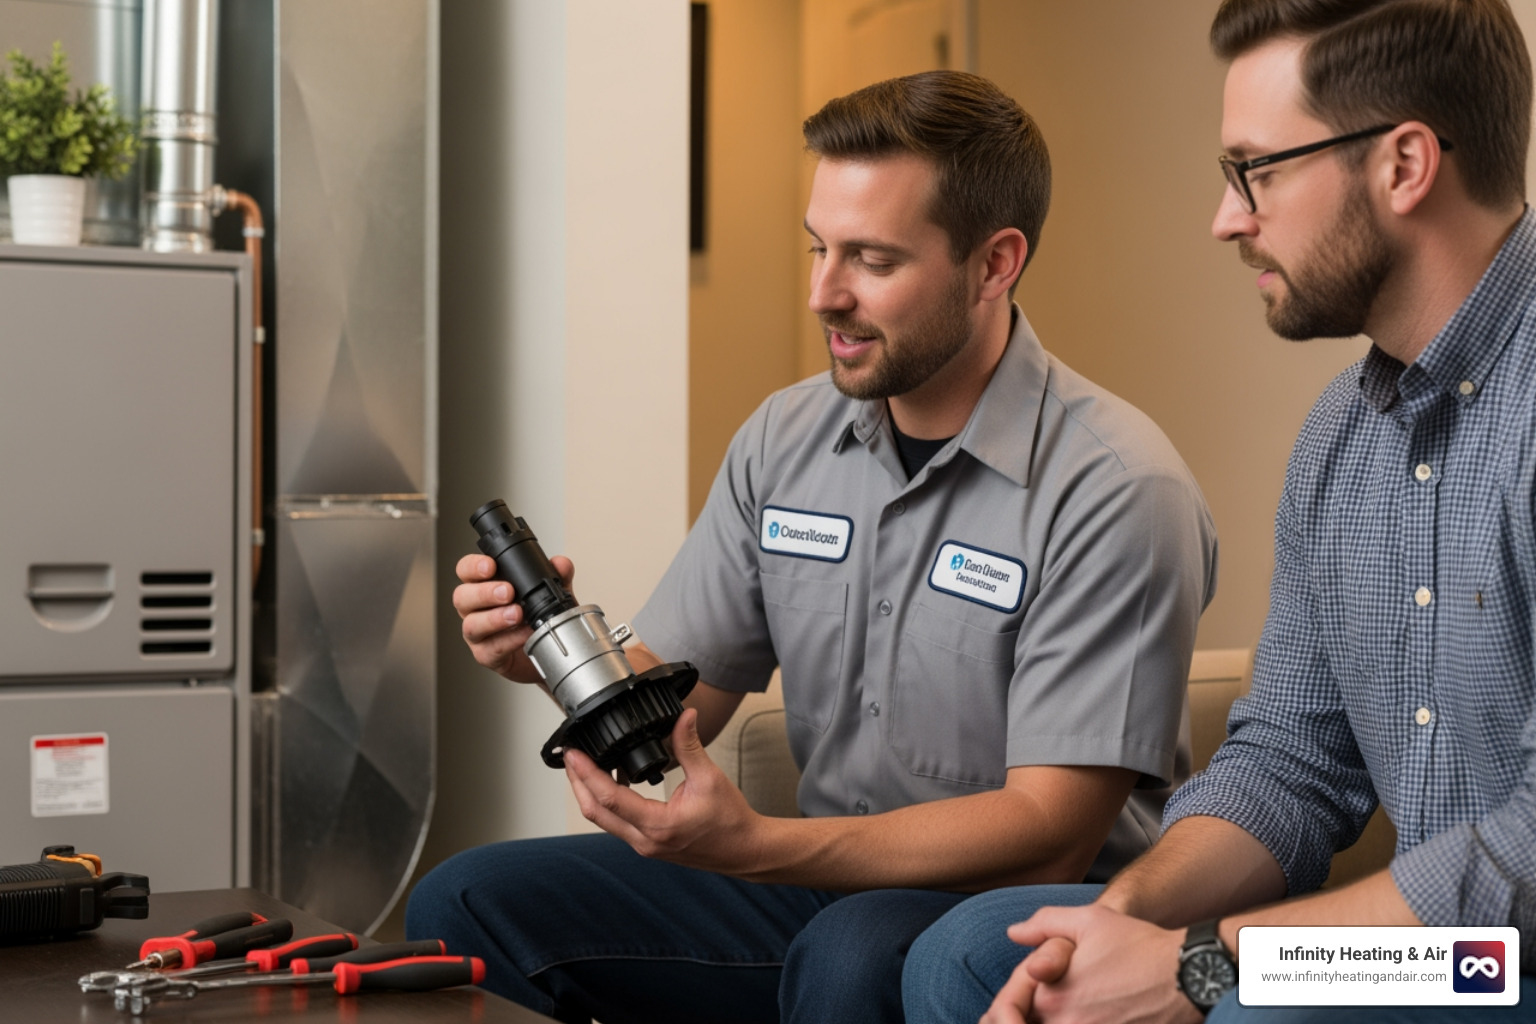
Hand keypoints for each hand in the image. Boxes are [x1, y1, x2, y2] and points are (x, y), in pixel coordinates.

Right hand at [452, 552, 574, 682]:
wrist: (548, 652)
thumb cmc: (537, 618)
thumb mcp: (551, 592)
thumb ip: (557, 575)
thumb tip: (561, 564)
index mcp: (484, 585)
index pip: (466, 570)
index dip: (473, 566)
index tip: (490, 566)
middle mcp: (475, 608)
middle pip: (462, 596)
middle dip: (484, 592)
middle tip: (507, 592)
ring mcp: (478, 633)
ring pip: (472, 624)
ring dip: (494, 618)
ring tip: (516, 614)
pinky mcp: (486, 655)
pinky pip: (491, 648)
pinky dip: (509, 640)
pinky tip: (524, 634)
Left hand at [565, 708, 766, 874]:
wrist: (745, 850)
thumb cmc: (730, 821)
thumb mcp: (710, 778)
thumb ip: (689, 746)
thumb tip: (684, 716)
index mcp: (658, 825)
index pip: (608, 798)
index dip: (586, 773)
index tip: (574, 753)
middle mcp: (645, 840)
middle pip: (595, 813)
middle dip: (577, 783)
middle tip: (570, 756)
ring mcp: (644, 845)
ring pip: (603, 820)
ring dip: (589, 793)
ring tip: (583, 766)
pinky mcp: (648, 844)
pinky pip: (617, 823)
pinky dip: (607, 802)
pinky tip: (610, 782)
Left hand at [983, 905, 1200, 1023]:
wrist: (1188, 975)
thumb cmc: (1139, 945)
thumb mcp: (1089, 920)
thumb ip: (1043, 924)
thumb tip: (1013, 933)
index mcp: (1052, 998)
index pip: (1011, 1008)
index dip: (1011, 998)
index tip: (1024, 989)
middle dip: (1025, 1015)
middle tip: (1030, 1005)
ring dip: (1050, 1022)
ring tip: (1062, 1009)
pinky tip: (1092, 1015)